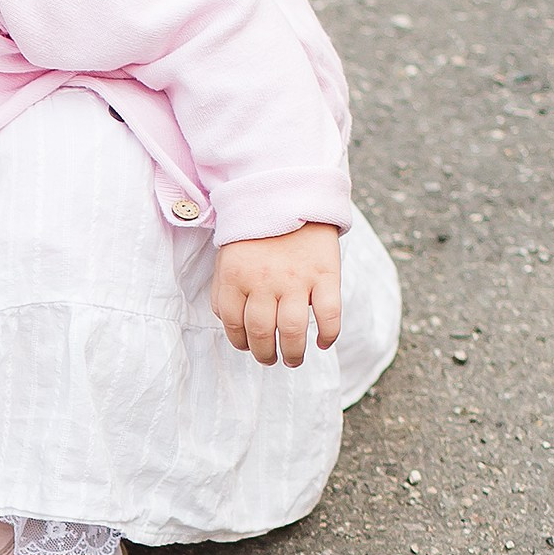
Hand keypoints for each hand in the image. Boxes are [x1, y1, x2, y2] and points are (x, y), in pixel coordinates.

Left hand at [212, 224, 340, 367]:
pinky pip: (329, 314)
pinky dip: (328, 335)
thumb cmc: (257, 232)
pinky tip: (322, 343)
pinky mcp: (325, 274)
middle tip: (271, 359)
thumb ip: (224, 290)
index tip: (248, 346)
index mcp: (236, 277)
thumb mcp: (228, 256)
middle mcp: (264, 281)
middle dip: (264, 354)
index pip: (233, 324)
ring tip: (293, 359)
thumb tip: (229, 324)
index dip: (240, 342)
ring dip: (293, 353)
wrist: (292, 195)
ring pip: (292, 330)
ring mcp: (296, 279)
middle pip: (261, 332)